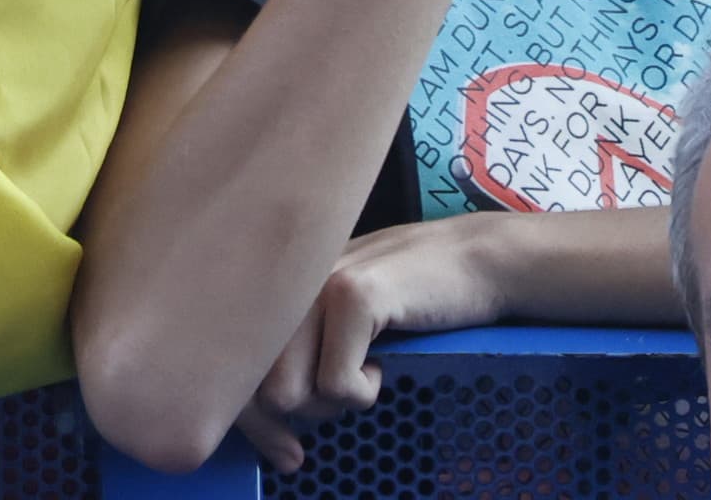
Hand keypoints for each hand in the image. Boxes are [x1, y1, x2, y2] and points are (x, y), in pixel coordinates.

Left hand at [233, 220, 503, 473]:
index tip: (284, 452)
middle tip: (336, 408)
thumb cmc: (410, 295)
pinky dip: (365, 392)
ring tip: (365, 371)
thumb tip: (266, 420)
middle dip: (297, 415)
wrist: (479, 259)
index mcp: (274, 283)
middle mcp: (283, 279)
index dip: (251, 420)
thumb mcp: (339, 315)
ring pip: (287, 392)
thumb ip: (298, 347)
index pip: (231, 363)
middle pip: (254, 389)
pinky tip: (384, 364)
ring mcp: (316, 284)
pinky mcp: (355, 296)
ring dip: (331, 401)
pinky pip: (337, 386)